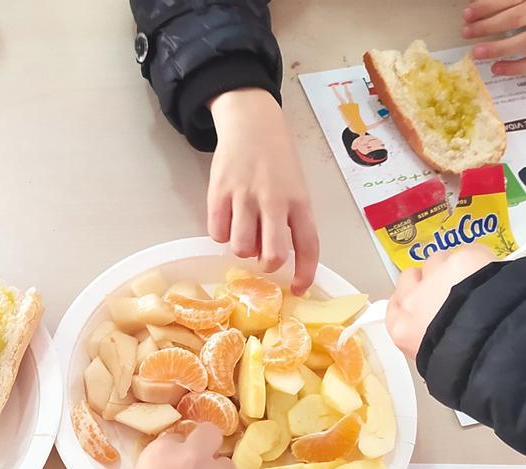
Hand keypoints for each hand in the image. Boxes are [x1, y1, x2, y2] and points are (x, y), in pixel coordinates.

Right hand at [208, 89, 318, 293]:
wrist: (251, 123)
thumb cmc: (277, 160)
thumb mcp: (295, 187)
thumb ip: (290, 219)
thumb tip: (273, 255)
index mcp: (299, 200)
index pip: (308, 245)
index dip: (305, 273)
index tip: (299, 289)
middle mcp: (274, 200)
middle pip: (272, 254)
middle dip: (267, 264)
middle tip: (263, 255)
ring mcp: (244, 196)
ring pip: (240, 247)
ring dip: (242, 248)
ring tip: (243, 231)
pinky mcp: (218, 193)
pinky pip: (217, 233)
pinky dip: (221, 234)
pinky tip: (227, 220)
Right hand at [386, 246, 496, 358]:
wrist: (489, 346)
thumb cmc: (462, 362)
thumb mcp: (432, 362)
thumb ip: (424, 340)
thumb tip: (434, 334)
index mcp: (401, 328)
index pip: (395, 303)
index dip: (411, 299)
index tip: (424, 302)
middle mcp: (413, 298)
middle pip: (413, 276)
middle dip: (429, 281)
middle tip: (452, 293)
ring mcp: (437, 275)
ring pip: (439, 260)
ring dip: (453, 269)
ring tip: (475, 286)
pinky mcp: (464, 259)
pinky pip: (470, 253)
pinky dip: (479, 262)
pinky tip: (491, 278)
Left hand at [462, 0, 525, 75]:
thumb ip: (497, 1)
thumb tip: (473, 7)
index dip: (486, 6)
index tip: (467, 15)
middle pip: (518, 18)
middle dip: (488, 26)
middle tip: (466, 33)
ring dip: (500, 48)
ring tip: (477, 52)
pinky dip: (516, 68)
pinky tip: (496, 69)